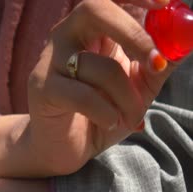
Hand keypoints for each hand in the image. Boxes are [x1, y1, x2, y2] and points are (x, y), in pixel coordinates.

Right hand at [25, 0, 177, 174]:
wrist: (63, 148)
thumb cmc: (100, 113)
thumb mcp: (138, 88)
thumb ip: (158, 63)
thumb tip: (187, 39)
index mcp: (90, 30)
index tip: (166, 3)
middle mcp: (65, 37)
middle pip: (93, 10)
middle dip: (133, 34)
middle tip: (157, 63)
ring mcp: (50, 61)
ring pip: (99, 66)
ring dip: (127, 97)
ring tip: (132, 118)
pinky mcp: (42, 88)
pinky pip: (83, 95)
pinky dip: (106, 113)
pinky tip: (110, 123)